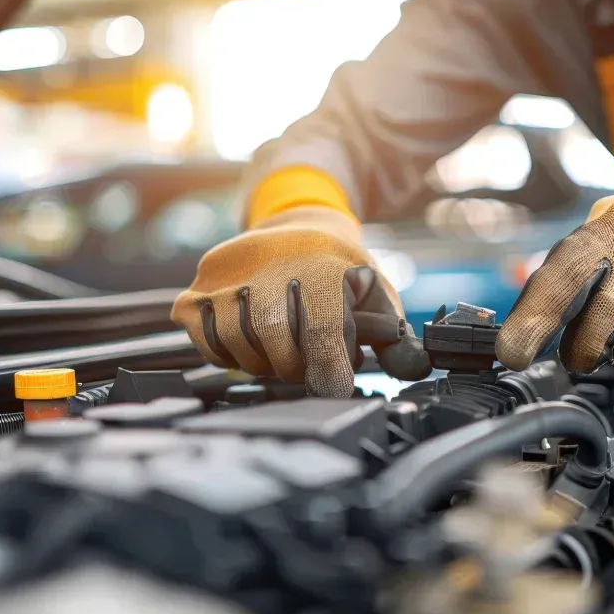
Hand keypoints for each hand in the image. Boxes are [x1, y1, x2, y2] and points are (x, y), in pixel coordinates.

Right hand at [172, 207, 431, 396]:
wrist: (296, 223)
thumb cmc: (339, 268)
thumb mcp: (375, 293)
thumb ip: (395, 338)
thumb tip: (415, 368)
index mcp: (320, 269)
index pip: (322, 333)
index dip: (328, 373)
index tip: (333, 391)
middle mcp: (269, 270)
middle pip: (279, 350)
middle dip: (296, 367)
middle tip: (308, 360)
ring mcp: (227, 279)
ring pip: (241, 351)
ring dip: (263, 362)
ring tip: (281, 346)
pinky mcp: (198, 289)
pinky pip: (209, 343)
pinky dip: (229, 352)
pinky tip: (251, 339)